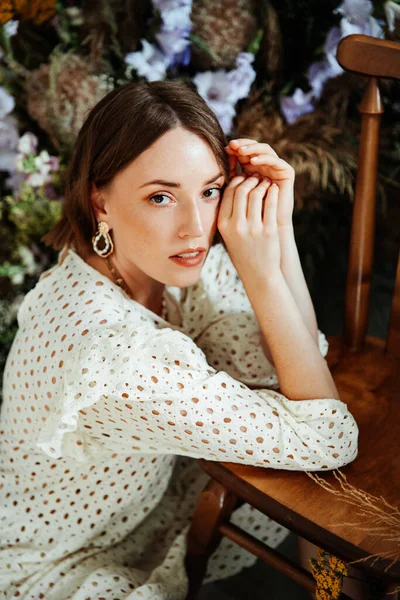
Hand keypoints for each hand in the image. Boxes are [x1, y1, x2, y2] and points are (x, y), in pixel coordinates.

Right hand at [217, 173, 281, 289]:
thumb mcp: (229, 234)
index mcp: (223, 225)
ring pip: (256, 194)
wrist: (258, 273)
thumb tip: (235, 187)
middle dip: (250, 180)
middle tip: (256, 178)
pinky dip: (273, 193)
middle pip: (241, 191)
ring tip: (266, 183)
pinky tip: (274, 190)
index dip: (237, 182)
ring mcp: (253, 228)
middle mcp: (236, 226)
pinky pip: (271, 204)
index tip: (243, 179)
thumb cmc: (243, 251)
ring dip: (262, 184)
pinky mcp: (269, 230)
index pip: (228, 193)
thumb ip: (229, 213)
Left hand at [225, 138, 294, 226]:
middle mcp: (265, 165)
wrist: (267, 226)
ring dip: (252, 148)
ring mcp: (276, 168)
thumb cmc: (249, 212)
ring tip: (241, 151)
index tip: (224, 149)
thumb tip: (224, 157)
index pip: (244, 151)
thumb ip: (232, 176)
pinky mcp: (286, 172)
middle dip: (243, 144)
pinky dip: (264, 158)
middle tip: (232, 145)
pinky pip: (276, 160)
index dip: (235, 148)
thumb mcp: (237, 190)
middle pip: (254, 146)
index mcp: (252, 167)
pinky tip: (253, 160)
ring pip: (265, 150)